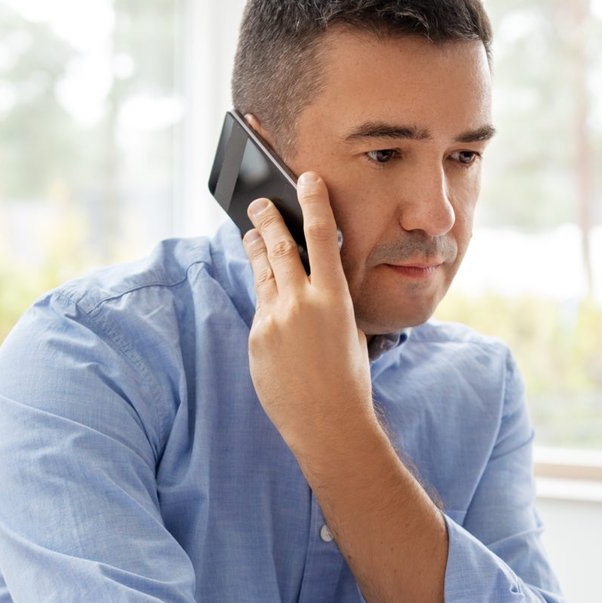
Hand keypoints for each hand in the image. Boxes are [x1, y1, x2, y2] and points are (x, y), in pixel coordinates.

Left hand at [243, 172, 373, 459]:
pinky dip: (265, 300)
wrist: (327, 423)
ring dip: (256, 249)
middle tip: (259, 202)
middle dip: (268, 219)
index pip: (322, 236)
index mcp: (334, 297)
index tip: (305, 179)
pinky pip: (260, 309)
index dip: (313, 202)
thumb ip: (329, 301)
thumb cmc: (348, 379)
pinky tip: (269, 303)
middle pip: (279, 246)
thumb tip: (313, 280)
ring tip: (251, 233)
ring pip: (262, 272)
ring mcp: (274, 319)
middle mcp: (301, 302)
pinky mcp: (256, 337)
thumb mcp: (351, 330)